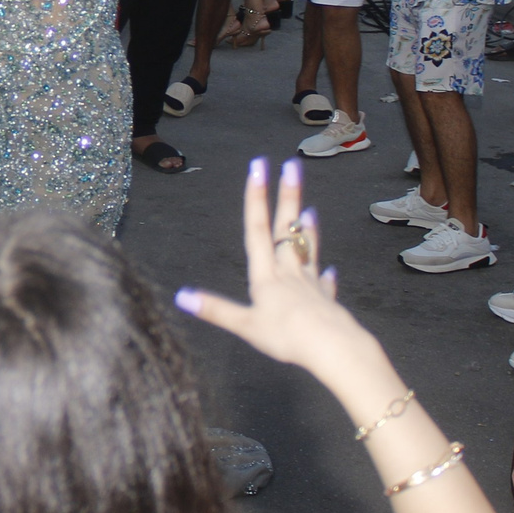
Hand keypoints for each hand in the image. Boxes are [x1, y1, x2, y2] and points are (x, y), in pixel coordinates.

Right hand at [176, 157, 374, 374]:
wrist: (333, 347)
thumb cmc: (287, 335)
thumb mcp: (246, 326)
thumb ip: (216, 310)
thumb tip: (180, 296)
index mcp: (266, 275)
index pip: (256, 230)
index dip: (255, 197)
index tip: (259, 167)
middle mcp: (288, 272)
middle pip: (285, 229)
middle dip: (287, 195)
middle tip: (292, 165)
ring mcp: (310, 284)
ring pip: (307, 250)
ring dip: (307, 230)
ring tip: (310, 210)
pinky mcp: (326, 300)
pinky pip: (324, 283)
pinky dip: (326, 276)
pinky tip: (331, 272)